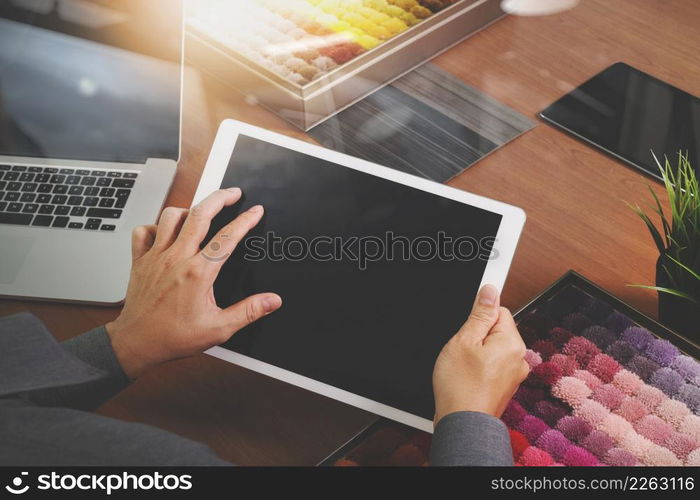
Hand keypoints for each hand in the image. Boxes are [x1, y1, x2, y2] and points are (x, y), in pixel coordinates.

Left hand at [106, 188, 281, 378]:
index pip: (228, 237)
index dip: (246, 220)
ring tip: (201, 212)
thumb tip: (272, 301)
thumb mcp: (219, 329)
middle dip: (220, 197)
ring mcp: (156, 257)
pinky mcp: (140, 261)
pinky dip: (156, 226)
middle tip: (233, 192)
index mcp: (198, 272)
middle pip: (200, 214)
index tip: (256, 211)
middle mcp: (177, 258)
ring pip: (171, 216)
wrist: (137, 343)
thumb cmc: (174, 336)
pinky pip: (144, 231)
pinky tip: (166, 233)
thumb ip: (249, 311)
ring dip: (189, 210)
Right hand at [432, 284, 528, 424]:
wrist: (462, 424)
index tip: (468, 325)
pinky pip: (494, 365)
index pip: (499, 311)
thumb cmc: (460, 387)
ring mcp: (514, 374)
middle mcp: (519, 358)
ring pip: (494, 348)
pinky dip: (481, 368)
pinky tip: (468, 377)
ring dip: (478, 353)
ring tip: (464, 367)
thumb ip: (479, 314)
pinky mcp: (506, 386)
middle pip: (497, 330)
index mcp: (512, 343)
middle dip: (478, 336)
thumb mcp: (463, 341)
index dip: (478, 317)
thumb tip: (490, 291)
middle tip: (463, 350)